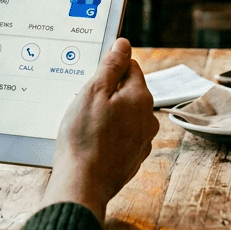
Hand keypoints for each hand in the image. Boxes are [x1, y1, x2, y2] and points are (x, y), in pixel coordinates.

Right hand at [41, 38, 158, 222]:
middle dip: (109, 93)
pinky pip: (122, 137)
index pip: (131, 67)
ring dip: (109, 115)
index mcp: (140, 97)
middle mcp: (148, 118)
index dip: (110, 68)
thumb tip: (124, 44)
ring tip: (86, 125)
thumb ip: (111, 65)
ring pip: (126, 116)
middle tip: (84, 103)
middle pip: (129, 92)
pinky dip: (109, 136)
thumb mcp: (92, 92)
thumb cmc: (84, 138)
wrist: (83, 185)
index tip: (93, 78)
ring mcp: (143, 141)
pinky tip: (92, 143)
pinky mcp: (133, 159)